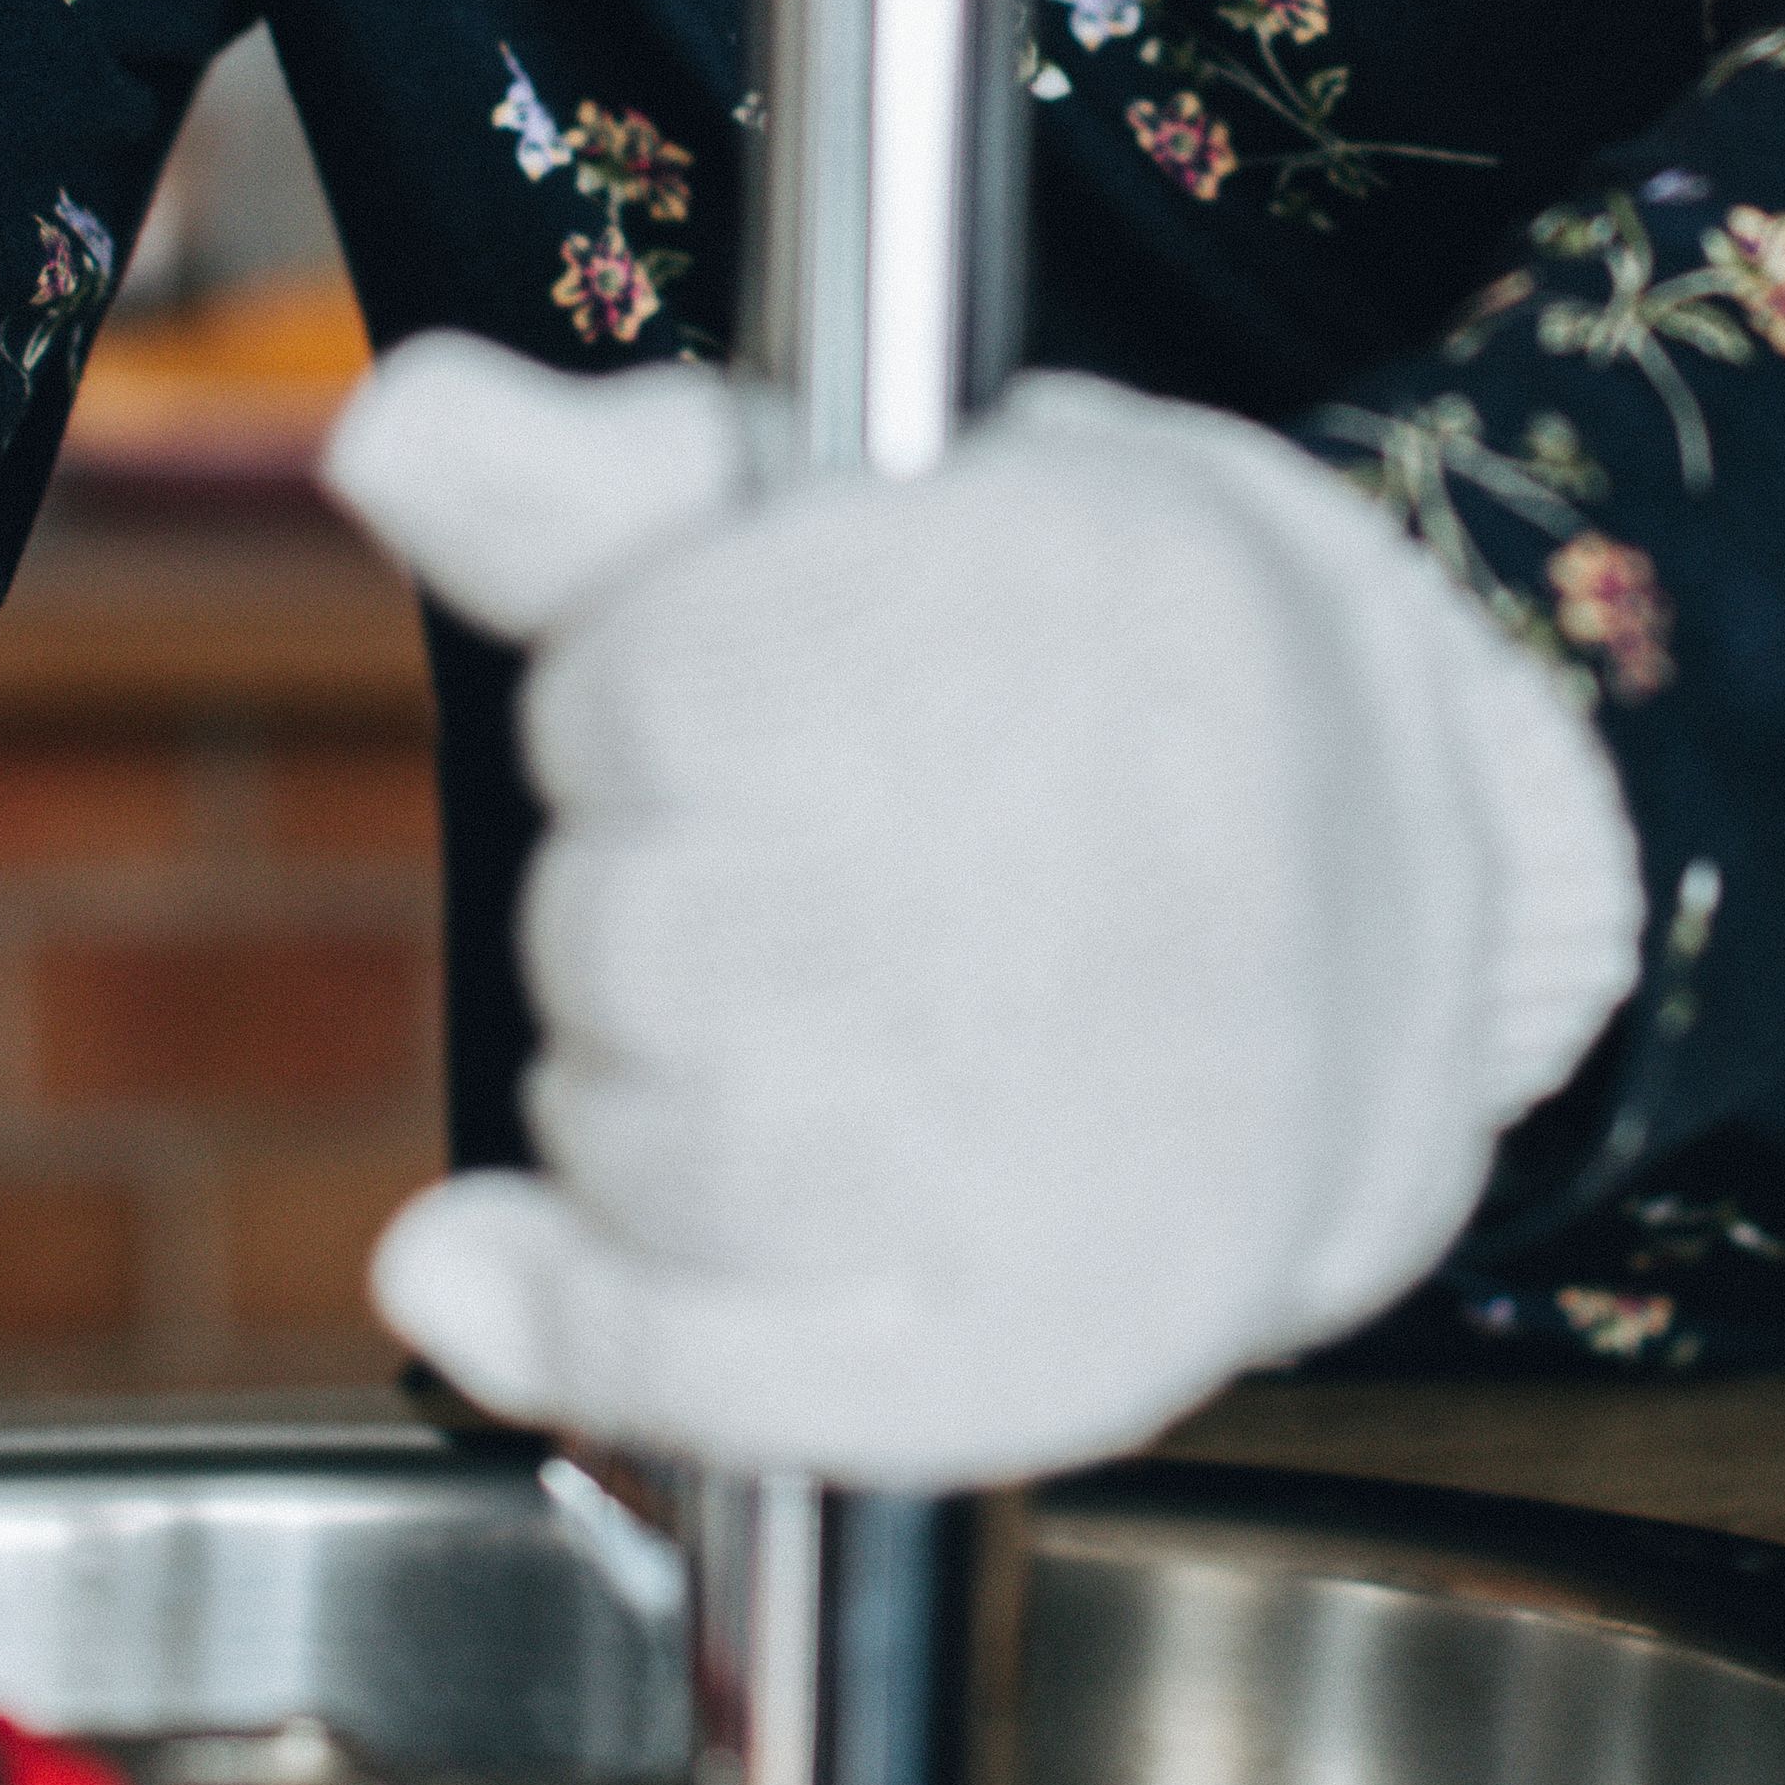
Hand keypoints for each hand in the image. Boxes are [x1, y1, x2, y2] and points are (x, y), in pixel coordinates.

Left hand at [322, 337, 1643, 1488]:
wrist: (1390, 948)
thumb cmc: (1110, 691)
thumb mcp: (907, 508)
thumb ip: (628, 478)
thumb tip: (394, 429)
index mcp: (1064, 632)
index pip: (636, 695)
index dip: (649, 696)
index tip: (763, 696)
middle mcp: (1078, 905)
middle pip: (620, 927)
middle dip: (642, 893)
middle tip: (794, 877)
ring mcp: (1056, 1156)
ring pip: (631, 1133)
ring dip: (632, 1085)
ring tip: (797, 1032)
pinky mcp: (1025, 1355)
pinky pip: (681, 1356)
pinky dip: (570, 1315)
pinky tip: (533, 1259)